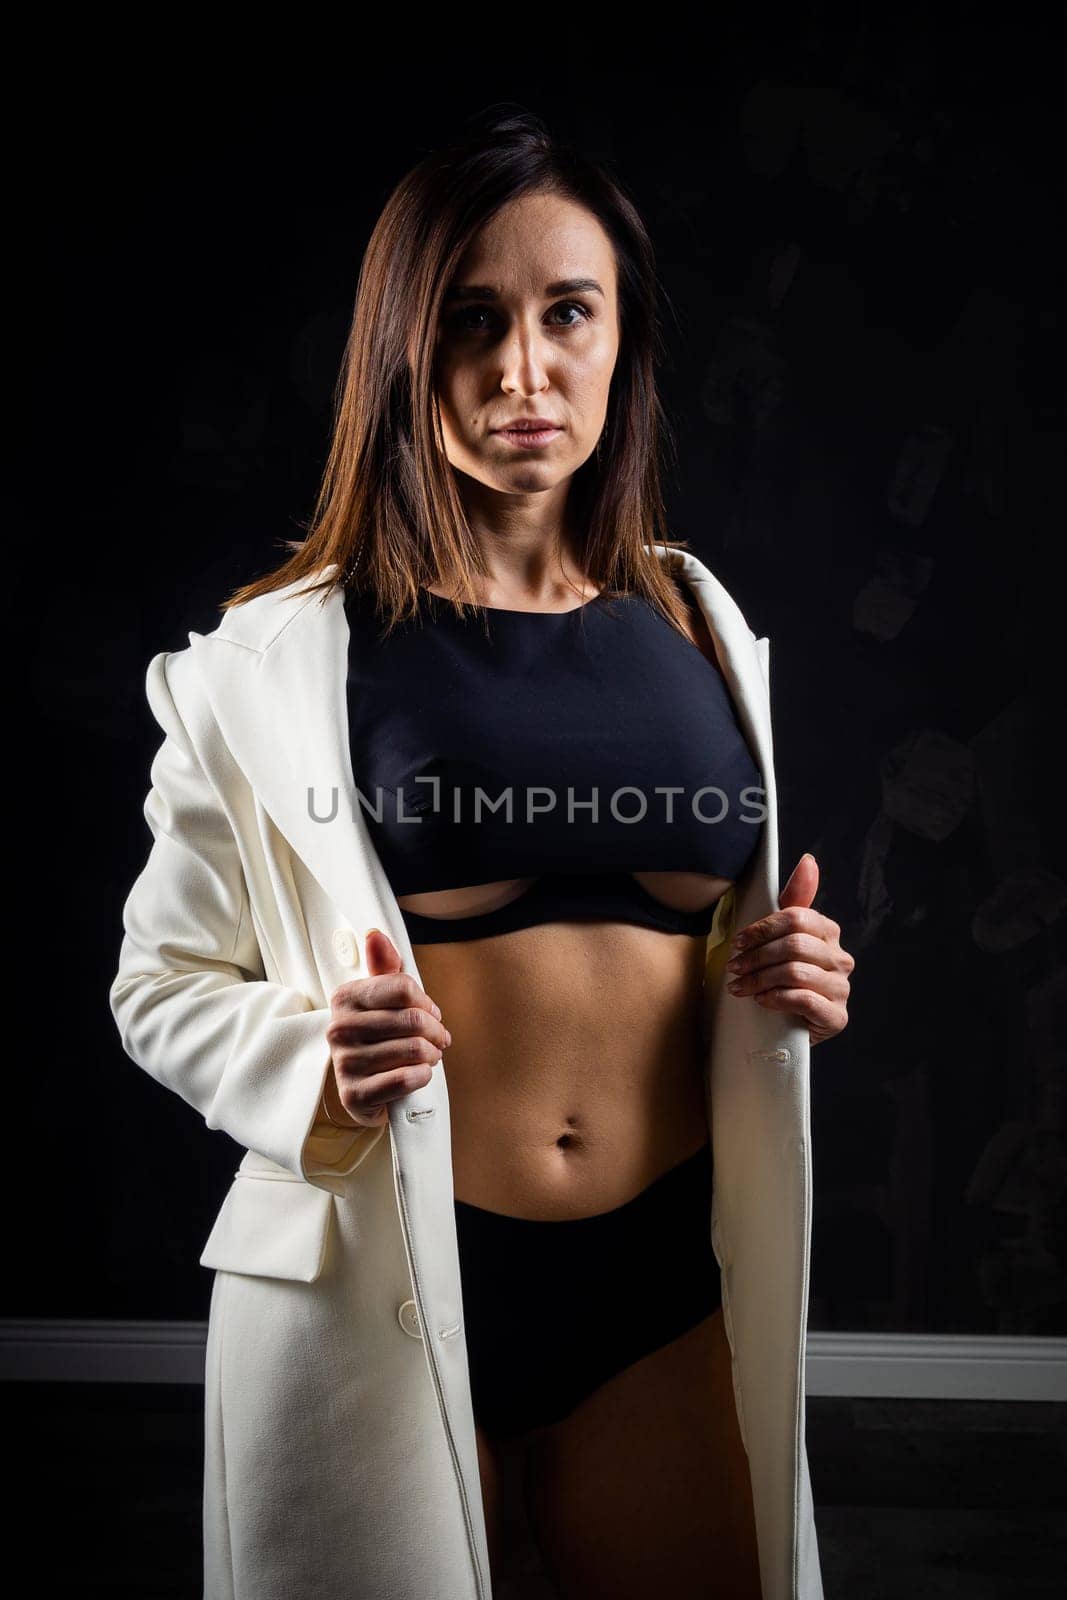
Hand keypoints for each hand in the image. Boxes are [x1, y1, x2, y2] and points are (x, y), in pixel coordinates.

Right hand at [324, 928, 451, 1126]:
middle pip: (413, 1020)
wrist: (363, 1088)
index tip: (430, 1012)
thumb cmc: (378, 1037)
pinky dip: (423, 1076)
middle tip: (439, 1039)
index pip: (403, 987)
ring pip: (414, 1050)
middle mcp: (338, 1028)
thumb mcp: (381, 1000)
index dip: (426, 1002)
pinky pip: (405, 1079)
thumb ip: (384, 968)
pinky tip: (420, 1074)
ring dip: (432, 1055)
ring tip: (430, 1056)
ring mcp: (344, 1062)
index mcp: (345, 998)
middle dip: (436, 1031)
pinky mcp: (354, 1094)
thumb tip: (376, 935)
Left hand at [723, 854, 852, 1046]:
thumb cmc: (783, 977)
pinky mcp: (836, 1016)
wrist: (789, 1025)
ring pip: (796, 972)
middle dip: (756, 956)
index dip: (762, 929)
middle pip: (794, 944)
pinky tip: (761, 1001)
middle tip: (734, 967)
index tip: (738, 942)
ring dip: (759, 978)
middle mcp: (841, 958)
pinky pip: (804, 999)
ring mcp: (841, 988)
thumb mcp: (782, 938)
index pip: (796, 919)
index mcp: (828, 932)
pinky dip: (775, 998)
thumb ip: (794, 900)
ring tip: (740, 986)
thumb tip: (809, 861)